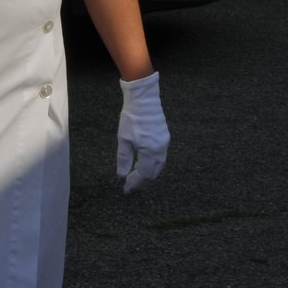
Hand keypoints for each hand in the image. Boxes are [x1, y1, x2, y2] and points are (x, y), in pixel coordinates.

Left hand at [116, 72, 167, 193]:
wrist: (144, 99)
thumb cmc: (132, 117)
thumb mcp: (123, 139)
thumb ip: (123, 159)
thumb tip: (122, 175)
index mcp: (151, 151)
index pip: (144, 175)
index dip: (135, 183)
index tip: (126, 189)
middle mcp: (161, 149)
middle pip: (154, 172)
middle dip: (142, 180)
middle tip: (130, 184)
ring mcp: (164, 142)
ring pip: (158, 165)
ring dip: (147, 172)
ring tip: (134, 175)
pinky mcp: (164, 136)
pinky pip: (160, 155)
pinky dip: (151, 162)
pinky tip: (142, 161)